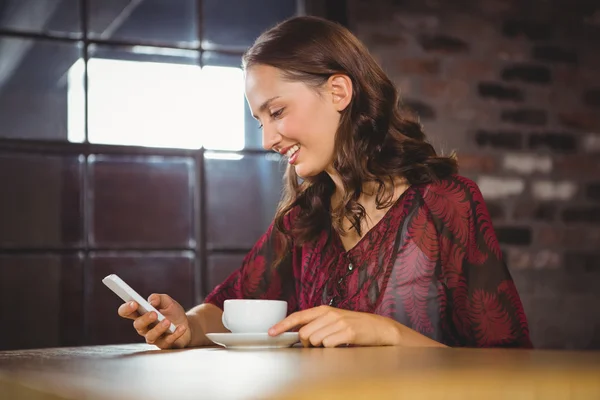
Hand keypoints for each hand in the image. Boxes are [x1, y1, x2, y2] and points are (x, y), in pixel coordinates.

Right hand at [117, 294, 191, 349]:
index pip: (126, 312)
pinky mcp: (164, 344)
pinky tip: (181, 327)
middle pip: (138, 325)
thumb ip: (159, 298)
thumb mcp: (167, 302)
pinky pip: (167, 341)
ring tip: (167, 321)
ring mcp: (154, 337)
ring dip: (159, 328)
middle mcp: (144, 327)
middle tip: (154, 313)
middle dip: (145, 319)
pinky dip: (175, 334)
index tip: (134, 303)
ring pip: (150, 336)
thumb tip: (152, 301)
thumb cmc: (173, 313)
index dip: (126, 308)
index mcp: (141, 314)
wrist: (187, 326)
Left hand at [268, 306, 400, 347]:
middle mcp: (329, 314)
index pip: (298, 316)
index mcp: (323, 310)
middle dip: (307, 343)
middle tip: (320, 344)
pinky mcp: (348, 332)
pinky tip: (340, 345)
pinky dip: (331, 349)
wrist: (379, 328)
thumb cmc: (355, 325)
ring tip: (333, 342)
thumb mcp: (334, 319)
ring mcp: (339, 322)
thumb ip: (317, 323)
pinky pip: (328, 345)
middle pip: (304, 333)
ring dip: (321, 347)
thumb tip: (299, 333)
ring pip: (315, 341)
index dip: (283, 325)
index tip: (271, 332)